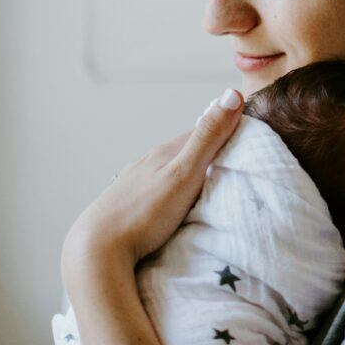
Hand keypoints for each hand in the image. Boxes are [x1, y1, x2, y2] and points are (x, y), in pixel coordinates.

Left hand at [61, 89, 243, 277]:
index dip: (226, 132)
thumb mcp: (184, 174)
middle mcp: (147, 162)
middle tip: (234, 167)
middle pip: (185, 152)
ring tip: (207, 189)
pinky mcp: (126, 205)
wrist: (96, 250)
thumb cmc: (144, 214)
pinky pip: (155, 191)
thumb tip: (232, 93)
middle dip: (208, 154)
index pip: (202, 132)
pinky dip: (171, 192)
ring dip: (189, 175)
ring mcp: (134, 183)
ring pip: (169, 171)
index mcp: (164, 152)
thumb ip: (208, 137)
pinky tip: (173, 206)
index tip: (249, 140)